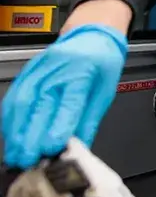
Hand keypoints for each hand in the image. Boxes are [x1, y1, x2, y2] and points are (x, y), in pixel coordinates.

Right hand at [2, 24, 128, 167]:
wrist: (92, 35)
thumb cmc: (102, 63)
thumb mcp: (105, 92)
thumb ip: (89, 121)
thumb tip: (78, 149)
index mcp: (83, 72)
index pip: (69, 102)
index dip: (58, 126)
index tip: (51, 148)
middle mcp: (58, 68)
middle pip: (40, 104)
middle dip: (30, 136)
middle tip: (27, 161)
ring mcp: (40, 68)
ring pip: (22, 102)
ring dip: (16, 131)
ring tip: (16, 154)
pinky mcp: (28, 71)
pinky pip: (14, 96)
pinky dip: (10, 119)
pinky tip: (11, 135)